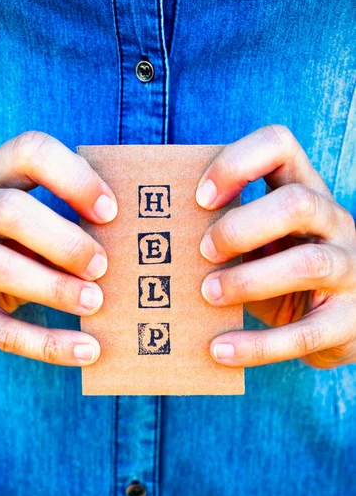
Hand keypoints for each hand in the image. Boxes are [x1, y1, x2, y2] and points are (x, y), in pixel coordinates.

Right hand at [0, 131, 117, 365]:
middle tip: (102, 265)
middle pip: (10, 210)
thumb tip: (127, 243)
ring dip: (55, 286)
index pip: (29, 153)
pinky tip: (85, 350)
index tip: (110, 211)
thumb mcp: (18, 219)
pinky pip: (2, 330)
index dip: (75, 178)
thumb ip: (58, 220)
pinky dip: (49, 344)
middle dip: (65, 239)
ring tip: (95, 302)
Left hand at [196, 124, 355, 368]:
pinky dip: (257, 345)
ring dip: (249, 281)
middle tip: (203, 251)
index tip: (199, 199)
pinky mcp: (347, 321)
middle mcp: (333, 222)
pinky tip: (220, 349)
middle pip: (297, 202)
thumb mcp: (261, 242)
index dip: (237, 163)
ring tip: (208, 295)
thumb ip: (227, 233)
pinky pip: (304, 334)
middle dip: (242, 227)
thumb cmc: (280, 274)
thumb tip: (159, 244)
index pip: (279, 145)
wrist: (336, 321)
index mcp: (304, 190)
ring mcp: (348, 269)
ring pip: (308, 264)